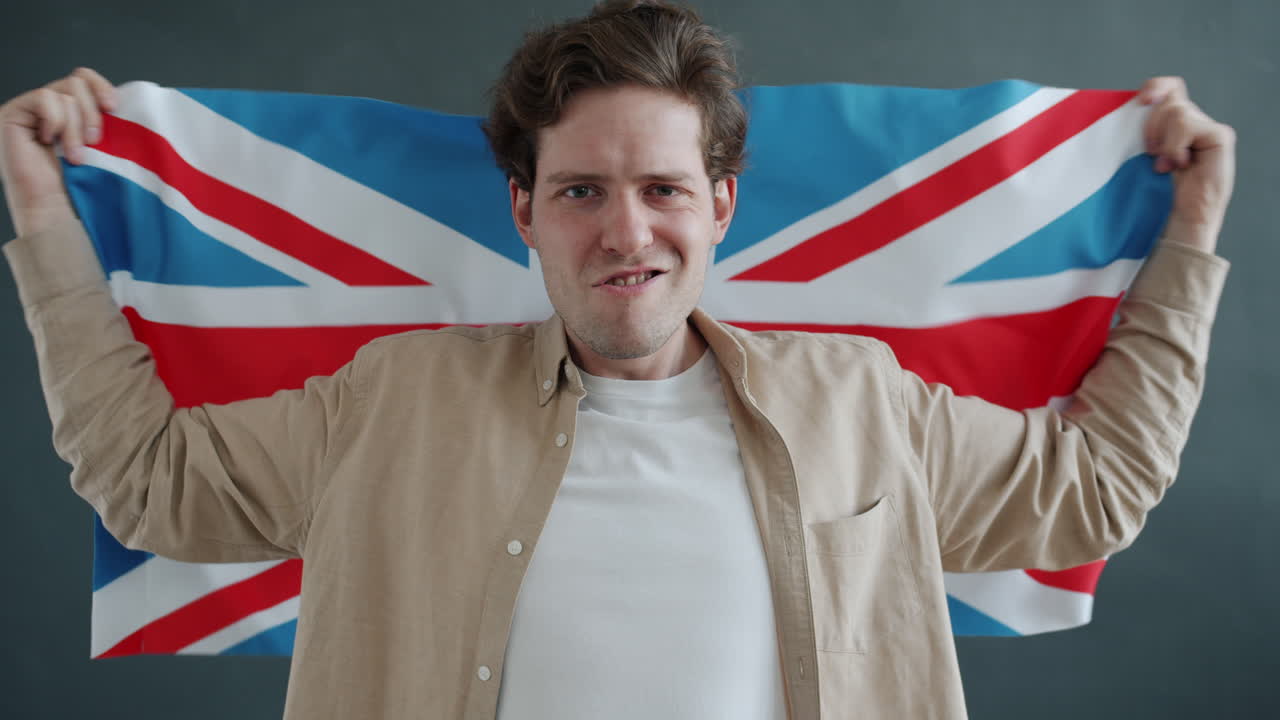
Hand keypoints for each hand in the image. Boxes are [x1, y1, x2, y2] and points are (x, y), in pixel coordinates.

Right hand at [0, 68, 117, 236]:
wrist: (57, 211)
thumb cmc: (81, 186)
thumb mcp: (102, 145)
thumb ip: (104, 118)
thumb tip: (122, 98)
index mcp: (70, 111)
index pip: (84, 78)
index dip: (101, 86)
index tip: (115, 107)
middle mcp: (47, 108)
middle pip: (76, 82)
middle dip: (91, 113)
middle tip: (93, 142)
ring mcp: (28, 110)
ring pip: (63, 92)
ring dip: (75, 126)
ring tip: (75, 154)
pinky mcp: (13, 114)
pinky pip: (44, 99)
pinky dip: (56, 121)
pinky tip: (50, 142)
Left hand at [1138, 76, 1234, 254]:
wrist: (1185, 216)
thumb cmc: (1160, 192)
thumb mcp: (1142, 157)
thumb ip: (1142, 134)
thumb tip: (1128, 114)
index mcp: (1175, 123)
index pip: (1169, 88)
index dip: (1155, 87)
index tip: (1141, 101)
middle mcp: (1193, 121)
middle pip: (1168, 101)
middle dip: (1151, 127)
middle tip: (1151, 154)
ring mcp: (1208, 127)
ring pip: (1177, 113)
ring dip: (1164, 141)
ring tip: (1166, 164)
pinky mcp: (1219, 135)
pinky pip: (1188, 127)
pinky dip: (1175, 147)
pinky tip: (1180, 164)